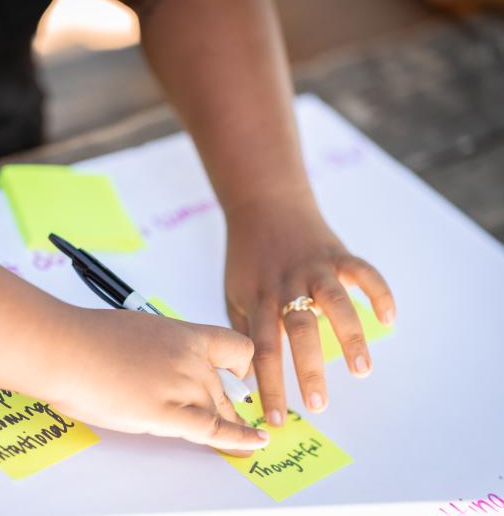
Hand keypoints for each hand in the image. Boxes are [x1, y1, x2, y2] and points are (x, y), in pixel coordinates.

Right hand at [45, 307, 268, 454]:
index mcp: (182, 335)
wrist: (65, 347)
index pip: (233, 347)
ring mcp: (180, 385)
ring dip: (227, 427)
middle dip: (226, 408)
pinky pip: (212, 430)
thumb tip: (155, 365)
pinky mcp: (165, 413)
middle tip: (228, 419)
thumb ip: (156, 350)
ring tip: (241, 442)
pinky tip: (252, 446)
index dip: (240, 366)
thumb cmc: (86, 338)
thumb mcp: (134, 331)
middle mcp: (189, 358)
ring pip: (217, 411)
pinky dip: (236, 441)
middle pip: (224, 389)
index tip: (240, 378)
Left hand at [224, 200, 394, 425]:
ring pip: (333, 303)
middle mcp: (286, 285)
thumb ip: (245, 330)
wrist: (263, 205)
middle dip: (307, 370)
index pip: (262, 349)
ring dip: (349, 337)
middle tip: (318, 405)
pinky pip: (362, 272)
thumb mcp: (234, 293)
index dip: (269, 385)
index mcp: (259, 299)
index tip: (277, 418)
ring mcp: (313, 267)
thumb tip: (250, 375)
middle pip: (297, 331)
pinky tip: (389, 318)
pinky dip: (378, 292)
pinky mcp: (337, 252)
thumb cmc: (247, 257)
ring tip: (361, 370)